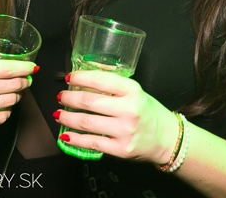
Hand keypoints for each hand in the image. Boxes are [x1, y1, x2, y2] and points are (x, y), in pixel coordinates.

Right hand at [0, 21, 35, 130]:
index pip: (6, 69)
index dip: (24, 68)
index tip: (33, 66)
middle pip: (12, 85)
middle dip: (25, 81)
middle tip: (27, 78)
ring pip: (9, 101)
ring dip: (18, 95)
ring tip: (18, 90)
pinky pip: (0, 118)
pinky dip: (7, 111)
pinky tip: (5, 104)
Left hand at [54, 70, 178, 163]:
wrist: (167, 139)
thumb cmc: (147, 112)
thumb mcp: (135, 92)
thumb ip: (113, 86)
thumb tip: (84, 77)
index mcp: (132, 90)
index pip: (100, 80)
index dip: (80, 77)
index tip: (68, 77)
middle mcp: (129, 109)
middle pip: (89, 102)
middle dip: (69, 98)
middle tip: (61, 97)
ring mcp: (124, 130)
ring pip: (87, 123)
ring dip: (68, 118)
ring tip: (59, 114)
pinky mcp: (121, 149)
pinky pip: (92, 142)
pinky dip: (75, 139)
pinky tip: (66, 135)